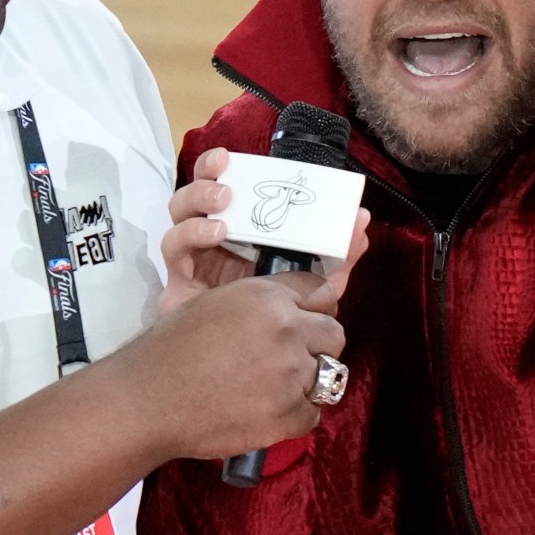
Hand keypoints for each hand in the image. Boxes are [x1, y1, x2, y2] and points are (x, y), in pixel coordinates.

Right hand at [120, 271, 345, 459]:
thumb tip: (295, 310)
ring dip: (307, 381)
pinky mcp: (288, 414)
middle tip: (290, 359)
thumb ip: (260, 302)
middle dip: (317, 345)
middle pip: (333, 334)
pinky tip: (266, 411)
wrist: (148, 400)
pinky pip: (313, 413)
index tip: (303, 323)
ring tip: (274, 388)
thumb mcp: (215, 303)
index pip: (320, 293)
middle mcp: (286, 330)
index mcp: (267, 297)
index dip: (311, 310)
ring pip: (329, 374)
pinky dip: (294, 415)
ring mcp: (291, 374)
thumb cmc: (171, 350)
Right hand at [162, 146, 371, 317]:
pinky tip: (216, 234)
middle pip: (197, 193)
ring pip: (178, 213)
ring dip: (197, 198)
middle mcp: (213, 242)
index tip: (229, 155)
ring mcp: (193, 260)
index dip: (219, 168)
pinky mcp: (178, 283)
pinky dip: (191, 234)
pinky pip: (173, 249)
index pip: (226, 190)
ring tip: (223, 202)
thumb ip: (335, 261)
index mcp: (241, 237)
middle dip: (204, 175)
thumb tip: (360, 222)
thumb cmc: (270, 332)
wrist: (244, 378)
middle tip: (225, 174)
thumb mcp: (311, 292)